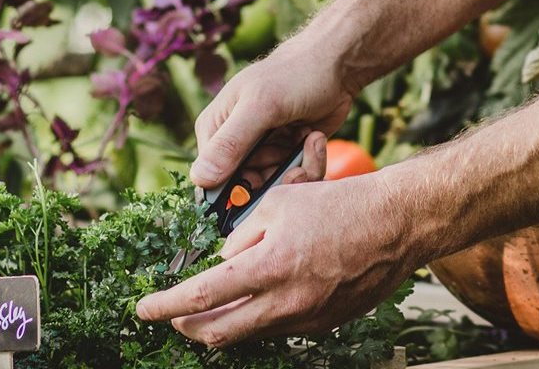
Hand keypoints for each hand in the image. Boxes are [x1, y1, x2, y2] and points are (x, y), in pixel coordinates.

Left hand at [136, 171, 416, 346]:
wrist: (396, 225)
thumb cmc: (340, 205)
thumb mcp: (280, 203)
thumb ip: (243, 236)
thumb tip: (223, 261)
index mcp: (269, 266)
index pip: (201, 296)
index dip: (164, 306)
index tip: (142, 309)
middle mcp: (285, 301)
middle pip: (217, 332)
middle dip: (185, 326)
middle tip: (170, 315)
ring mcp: (305, 319)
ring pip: (246, 335)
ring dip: (220, 324)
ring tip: (209, 306)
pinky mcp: (322, 325)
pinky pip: (276, 329)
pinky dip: (256, 318)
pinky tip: (255, 299)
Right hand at [190, 38, 353, 187]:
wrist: (334, 65)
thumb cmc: (294, 76)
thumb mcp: (260, 107)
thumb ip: (230, 143)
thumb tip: (198, 179)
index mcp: (214, 129)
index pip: (211, 180)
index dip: (236, 190)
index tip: (262, 182)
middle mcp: (234, 143)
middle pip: (246, 187)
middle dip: (274, 179)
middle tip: (291, 156)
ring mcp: (261, 149)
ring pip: (273, 185)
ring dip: (295, 170)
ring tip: (305, 140)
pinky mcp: (285, 153)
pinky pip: (292, 177)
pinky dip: (307, 164)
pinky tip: (312, 139)